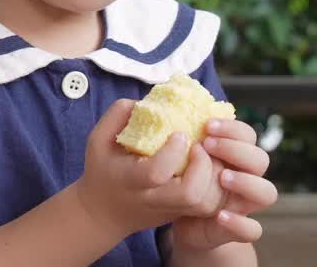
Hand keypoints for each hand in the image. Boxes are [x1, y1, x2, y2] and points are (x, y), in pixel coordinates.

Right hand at [73, 100, 225, 240]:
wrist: (104, 213)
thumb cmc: (102, 169)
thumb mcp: (98, 139)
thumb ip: (118, 115)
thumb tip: (149, 101)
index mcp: (130, 179)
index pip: (157, 172)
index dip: (173, 152)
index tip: (179, 133)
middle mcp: (153, 199)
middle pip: (190, 194)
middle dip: (203, 166)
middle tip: (200, 146)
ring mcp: (171, 210)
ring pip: (206, 204)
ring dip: (215, 176)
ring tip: (209, 155)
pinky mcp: (182, 214)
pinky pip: (210, 206)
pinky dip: (218, 185)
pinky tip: (211, 165)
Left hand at [169, 119, 277, 253]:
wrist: (182, 220)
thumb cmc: (182, 179)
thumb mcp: (181, 156)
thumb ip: (182, 138)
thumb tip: (162, 113)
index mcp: (235, 156)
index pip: (248, 135)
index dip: (232, 128)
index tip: (206, 124)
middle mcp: (247, 177)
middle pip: (261, 159)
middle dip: (236, 150)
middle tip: (208, 145)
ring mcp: (244, 204)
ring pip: (267, 192)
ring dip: (246, 182)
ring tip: (222, 177)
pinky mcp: (235, 229)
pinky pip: (253, 230)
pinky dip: (240, 223)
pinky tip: (219, 215)